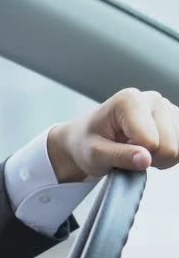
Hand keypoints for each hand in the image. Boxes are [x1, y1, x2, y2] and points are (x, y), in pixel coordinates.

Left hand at [47, 88, 178, 182]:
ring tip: (137, 148)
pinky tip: (150, 147)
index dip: (135, 154)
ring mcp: (167, 108)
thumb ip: (119, 156)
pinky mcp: (176, 119)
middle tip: (128, 151)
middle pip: (170, 147)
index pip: (150, 142)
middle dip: (149, 158)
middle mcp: (152, 98)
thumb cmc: (88, 142)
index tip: (118, 147)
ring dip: (160, 157)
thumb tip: (145, 159)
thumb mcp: (94, 154)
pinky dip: (168, 155)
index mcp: (129, 100)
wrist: (87, 138)